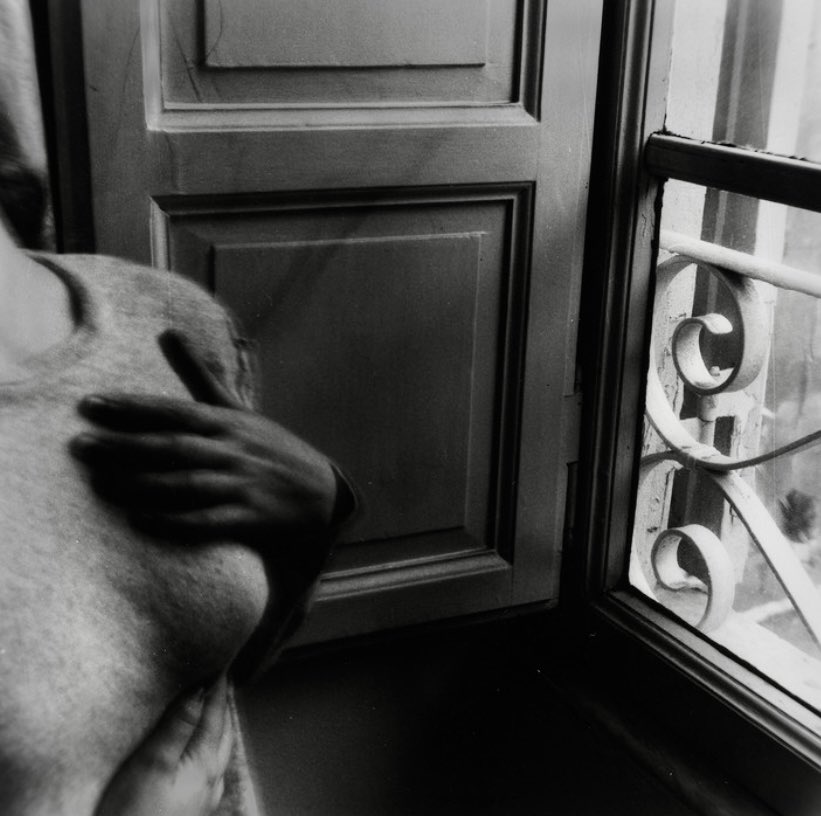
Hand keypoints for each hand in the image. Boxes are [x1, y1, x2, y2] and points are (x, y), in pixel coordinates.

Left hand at [70, 330, 341, 579]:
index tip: (88, 405)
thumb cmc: (270, 450)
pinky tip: (140, 521)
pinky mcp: (251, 518)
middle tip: (79, 446)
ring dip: (142, 485)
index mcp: (228, 422)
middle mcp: (234, 450)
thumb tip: (167, 331)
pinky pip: (208, 521)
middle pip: (173, 447)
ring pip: (186, 484)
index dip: (131, 408)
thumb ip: (201, 375)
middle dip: (125, 446)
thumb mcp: (239, 410)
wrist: (322, 495)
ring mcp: (243, 484)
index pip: (174, 411)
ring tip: (99, 485)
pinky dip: (174, 522)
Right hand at [96, 675, 232, 815]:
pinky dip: (208, 748)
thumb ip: (178, 726)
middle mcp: (213, 779)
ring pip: (219, 751)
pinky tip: (201, 749)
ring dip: (217, 726)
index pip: (216, 715)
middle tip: (220, 679)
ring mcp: (206, 797)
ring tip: (213, 706)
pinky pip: (210, 768)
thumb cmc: (132, 815)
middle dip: (223, 704)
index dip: (218, 688)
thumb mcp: (151, 764)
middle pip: (224, 732)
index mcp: (206, 763)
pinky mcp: (194, 810)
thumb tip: (200, 691)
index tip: (221, 664)